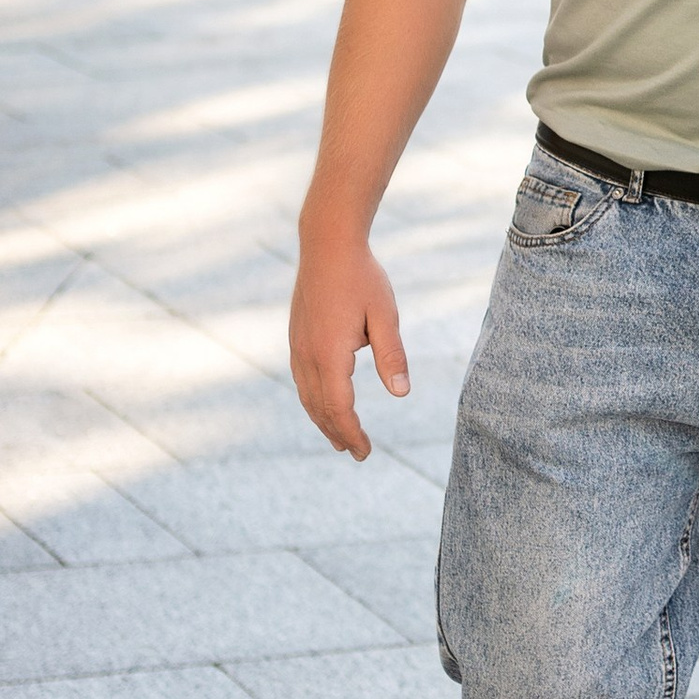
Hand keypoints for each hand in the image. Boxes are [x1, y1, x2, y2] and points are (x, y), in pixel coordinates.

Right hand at [290, 231, 410, 458]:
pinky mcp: (297, 337)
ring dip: (322, 419)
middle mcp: (307, 355)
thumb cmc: (362, 278)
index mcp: (330, 354)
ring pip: (306, 395)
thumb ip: (392, 356)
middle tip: (357, 453)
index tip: (366, 452)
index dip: (353, 433)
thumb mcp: (386, 316)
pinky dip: (313, 400)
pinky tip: (324, 402)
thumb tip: (401, 394)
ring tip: (339, 437)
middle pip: (319, 408)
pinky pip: (301, 379)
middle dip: (338, 433)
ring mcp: (298, 346)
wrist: (327, 244)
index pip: (339, 408)